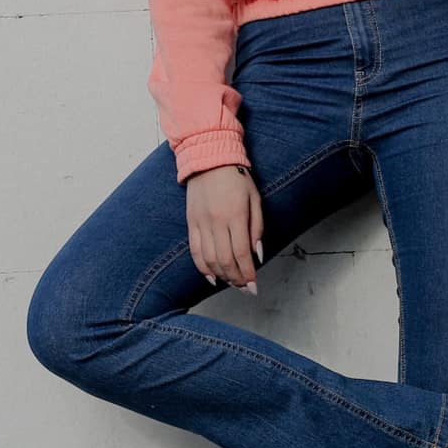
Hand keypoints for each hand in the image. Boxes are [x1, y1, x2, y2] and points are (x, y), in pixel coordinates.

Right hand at [185, 164, 263, 292]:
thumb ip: (257, 228)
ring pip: (209, 259)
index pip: (241, 253)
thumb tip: (257, 255)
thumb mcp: (255, 199)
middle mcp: (216, 221)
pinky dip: (202, 268)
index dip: (248, 273)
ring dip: (222, 276)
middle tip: (245, 288)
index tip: (254, 286)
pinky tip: (212, 277)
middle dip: (236, 279)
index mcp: (234, 215)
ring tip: (232, 283)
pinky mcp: (190, 223)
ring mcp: (200, 223)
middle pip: (225, 260)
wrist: (209, 159)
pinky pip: (194, 251)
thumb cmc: (236, 178)